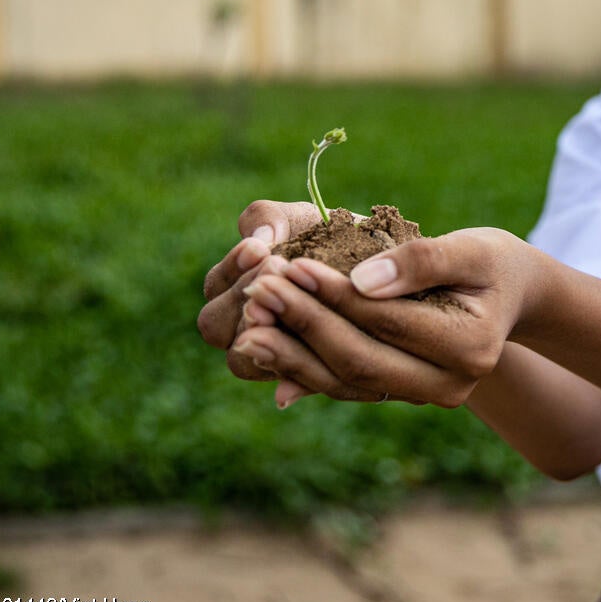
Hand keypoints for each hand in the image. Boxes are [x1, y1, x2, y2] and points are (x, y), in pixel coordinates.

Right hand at [198, 200, 324, 382]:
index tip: (261, 248)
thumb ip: (269, 219)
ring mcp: (274, 356)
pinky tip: (323, 345)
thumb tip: (259, 238)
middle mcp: (247, 327)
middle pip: (215, 325)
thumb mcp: (302, 218)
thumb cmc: (337, 237)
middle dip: (244, 294)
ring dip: (264, 328)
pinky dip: (299, 371)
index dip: (232, 270)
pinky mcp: (312, 378)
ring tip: (297, 299)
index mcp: (235, 289)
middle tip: (277, 267)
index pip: (215, 288)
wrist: (386, 267)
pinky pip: (294, 383)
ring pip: (243, 359)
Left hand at [235, 228, 550, 408]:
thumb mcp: (471, 249)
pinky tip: (259, 347)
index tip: (290, 266)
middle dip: (304, 325)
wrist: (508, 296)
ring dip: (290, 353)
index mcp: (468, 348)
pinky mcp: (397, 393)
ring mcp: (421, 395)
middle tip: (258, 291)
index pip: (386, 322)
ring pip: (345, 383)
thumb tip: (360, 280)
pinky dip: (299, 368)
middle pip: (360, 361)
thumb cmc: (491, 263)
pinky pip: (342, 386)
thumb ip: (421, 261)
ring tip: (248, 321)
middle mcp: (447, 385)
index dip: (336, 296)